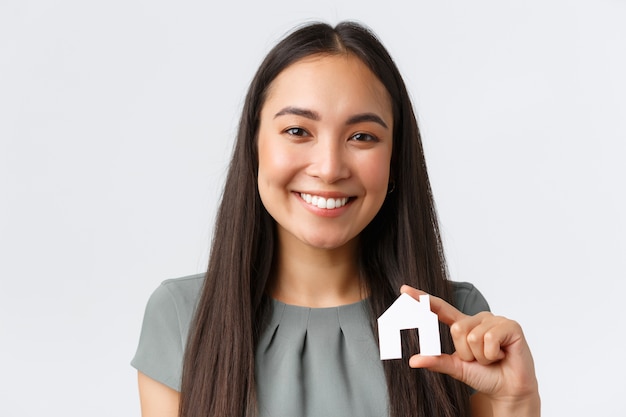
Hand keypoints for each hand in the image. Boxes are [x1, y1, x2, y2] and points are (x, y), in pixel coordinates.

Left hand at [400, 285, 539, 414]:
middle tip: (480, 360)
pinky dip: (493, 354)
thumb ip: (436, 361)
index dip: (422, 299)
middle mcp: (478, 319)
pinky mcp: (510, 325)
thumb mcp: (457, 368)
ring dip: (481, 356)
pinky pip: (489, 339)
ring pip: (473, 337)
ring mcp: (494, 320)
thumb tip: (413, 360)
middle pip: (457, 330)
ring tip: (492, 358)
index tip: (404, 290)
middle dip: (466, 353)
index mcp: (463, 325)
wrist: (508, 389)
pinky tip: (502, 355)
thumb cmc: (485, 375)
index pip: (440, 308)